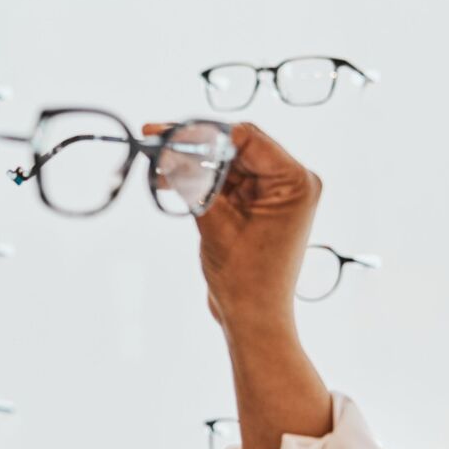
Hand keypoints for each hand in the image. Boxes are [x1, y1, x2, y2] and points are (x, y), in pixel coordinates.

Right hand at [145, 121, 320, 336]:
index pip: (247, 138)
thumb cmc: (243, 276)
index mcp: (294, 181)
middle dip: (193, 143)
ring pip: (224, 162)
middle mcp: (288, 181)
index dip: (205, 131)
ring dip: (191, 161)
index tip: (167, 132)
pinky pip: (223, 180)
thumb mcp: (214, 221)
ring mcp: (272, 192)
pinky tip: (167, 178)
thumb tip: (166, 146)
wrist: (252, 317)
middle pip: (234, 146)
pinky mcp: (255, 204)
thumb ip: (194, 180)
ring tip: (154, 161)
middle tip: (153, 137)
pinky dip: (198, 179)